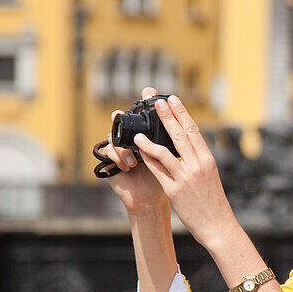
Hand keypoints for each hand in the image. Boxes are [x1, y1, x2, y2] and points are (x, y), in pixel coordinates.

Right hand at [99, 87, 169, 214]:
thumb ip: (176, 140)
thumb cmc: (167, 179)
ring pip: (116, 135)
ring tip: (135, 160)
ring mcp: (122, 148)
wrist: (154, 200)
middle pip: (127, 119)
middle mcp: (135, 138)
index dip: (147, 99)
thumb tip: (183, 118)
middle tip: (124, 111)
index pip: (147, 113)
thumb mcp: (175, 157)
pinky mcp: (112, 161)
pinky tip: (129, 167)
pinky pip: (109, 151)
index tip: (150, 91)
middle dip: (126, 114)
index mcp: (151, 134)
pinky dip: (119, 157)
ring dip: (125, 146)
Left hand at [130, 94, 237, 248]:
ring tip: (141, 126)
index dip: (182, 114)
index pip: (194, 131)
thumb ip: (199, 162)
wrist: (218, 226)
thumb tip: (188, 148)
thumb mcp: (210, 177)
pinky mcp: (175, 191)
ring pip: (166, 151)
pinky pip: (158, 170)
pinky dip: (148, 157)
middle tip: (157, 101)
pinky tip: (140, 148)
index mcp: (208, 160)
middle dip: (168, 116)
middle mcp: (198, 166)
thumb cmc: (213, 203)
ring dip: (152, 136)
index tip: (174, 100)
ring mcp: (186, 178)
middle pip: (180, 135)